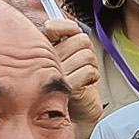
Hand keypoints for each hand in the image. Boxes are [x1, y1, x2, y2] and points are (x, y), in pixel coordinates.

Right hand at [42, 19, 100, 138]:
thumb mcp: (74, 57)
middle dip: (89, 51)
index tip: (72, 32)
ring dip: (92, 66)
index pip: (53, 26)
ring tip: (83, 75)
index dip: (68, 27)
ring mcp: (54, 73)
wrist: (78, 113)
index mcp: (44, 49)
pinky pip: (90, 70)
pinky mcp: (65, 85)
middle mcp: (45, 60)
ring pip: (87, 55)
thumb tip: (76, 28)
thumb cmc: (77, 84)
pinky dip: (94, 77)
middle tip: (82, 64)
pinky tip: (85, 84)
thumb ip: (72, 40)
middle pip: (80, 40)